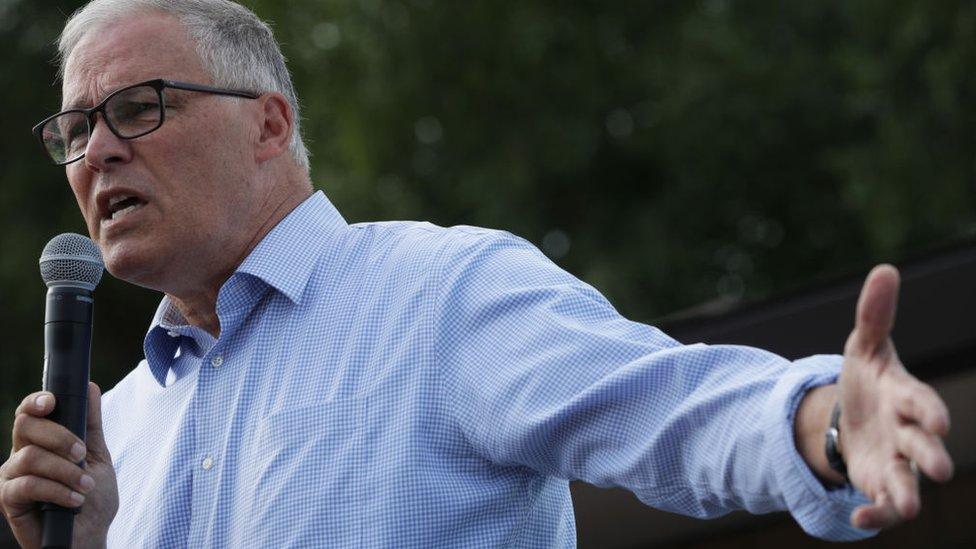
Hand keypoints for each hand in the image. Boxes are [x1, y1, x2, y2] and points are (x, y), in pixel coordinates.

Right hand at [1, 382, 117, 548]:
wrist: (89, 535)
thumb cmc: (92, 496)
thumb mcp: (96, 455)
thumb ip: (90, 424)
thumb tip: (89, 386)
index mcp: (40, 441)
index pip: (28, 412)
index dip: (35, 401)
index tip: (52, 402)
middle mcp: (21, 455)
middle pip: (25, 426)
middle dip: (59, 436)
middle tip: (81, 454)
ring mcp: (12, 477)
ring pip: (30, 457)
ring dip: (65, 471)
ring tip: (85, 486)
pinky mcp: (8, 500)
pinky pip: (28, 485)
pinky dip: (57, 490)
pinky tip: (74, 500)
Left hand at [839, 264, 953, 528]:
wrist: (852, 413)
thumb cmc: (868, 378)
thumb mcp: (864, 345)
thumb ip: (874, 313)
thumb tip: (885, 269)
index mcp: (905, 396)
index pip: (921, 402)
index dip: (929, 410)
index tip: (936, 419)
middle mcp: (907, 432)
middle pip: (922, 444)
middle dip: (930, 454)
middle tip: (937, 466)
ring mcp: (895, 460)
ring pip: (907, 481)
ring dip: (907, 493)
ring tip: (906, 507)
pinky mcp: (877, 482)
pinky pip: (879, 503)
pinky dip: (873, 514)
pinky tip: (858, 519)